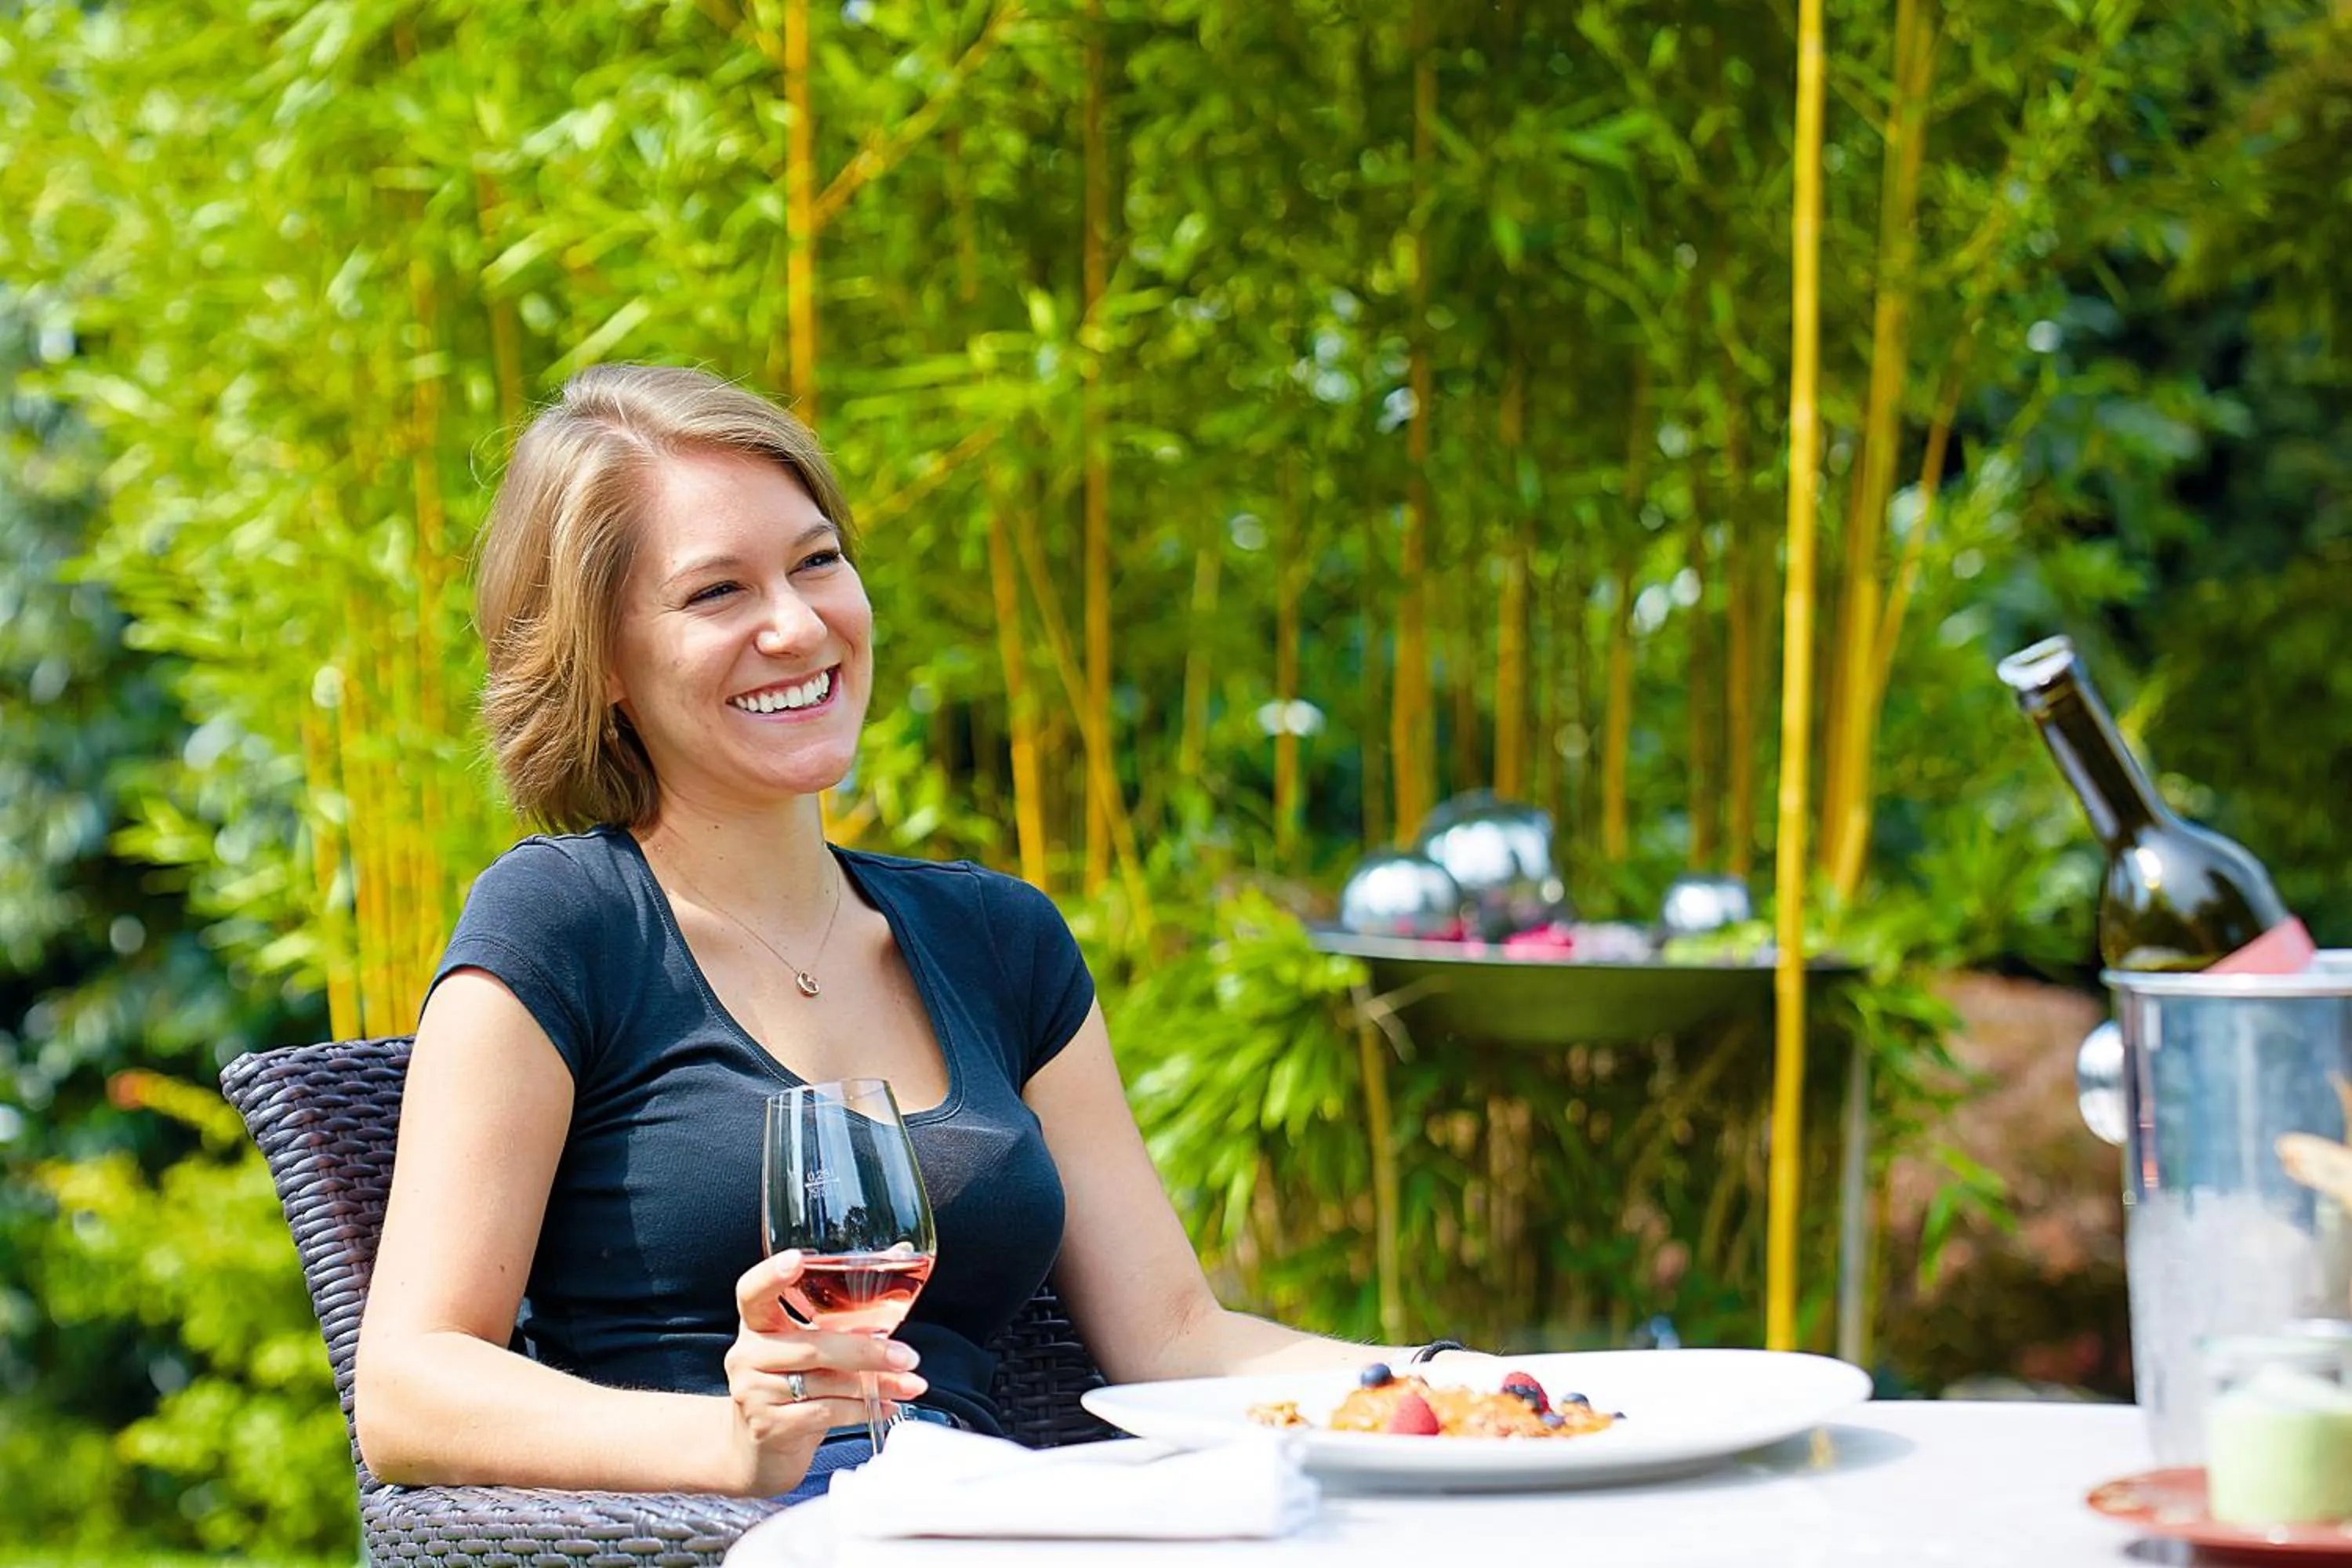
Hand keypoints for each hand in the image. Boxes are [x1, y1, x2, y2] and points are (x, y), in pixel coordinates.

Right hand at [722, 1250, 927, 1493]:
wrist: (760, 1450)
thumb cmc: (795, 1385)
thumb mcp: (810, 1346)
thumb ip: (845, 1313)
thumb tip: (900, 1255)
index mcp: (758, 1324)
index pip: (752, 1292)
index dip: (772, 1274)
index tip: (798, 1259)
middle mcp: (748, 1354)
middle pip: (811, 1345)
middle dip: (867, 1352)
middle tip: (907, 1356)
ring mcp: (753, 1393)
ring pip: (824, 1383)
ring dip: (876, 1384)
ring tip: (910, 1384)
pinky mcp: (768, 1427)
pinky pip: (825, 1413)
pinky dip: (861, 1410)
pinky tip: (886, 1407)